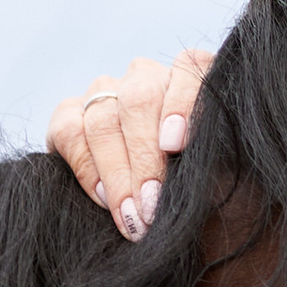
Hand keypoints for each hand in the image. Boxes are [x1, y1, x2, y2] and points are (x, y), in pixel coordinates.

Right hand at [49, 48, 213, 241]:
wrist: (159, 210)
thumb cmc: (201, 192)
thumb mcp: (218, 179)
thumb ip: (214, 169)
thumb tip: (208, 182)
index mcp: (193, 80)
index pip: (190, 69)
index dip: (183, 104)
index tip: (176, 146)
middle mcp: (148, 78)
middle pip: (139, 100)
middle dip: (144, 160)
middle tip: (151, 207)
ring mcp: (107, 91)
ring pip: (102, 118)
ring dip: (116, 174)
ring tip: (131, 216)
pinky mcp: (71, 111)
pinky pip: (68, 131)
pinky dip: (86, 168)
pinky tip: (104, 198)